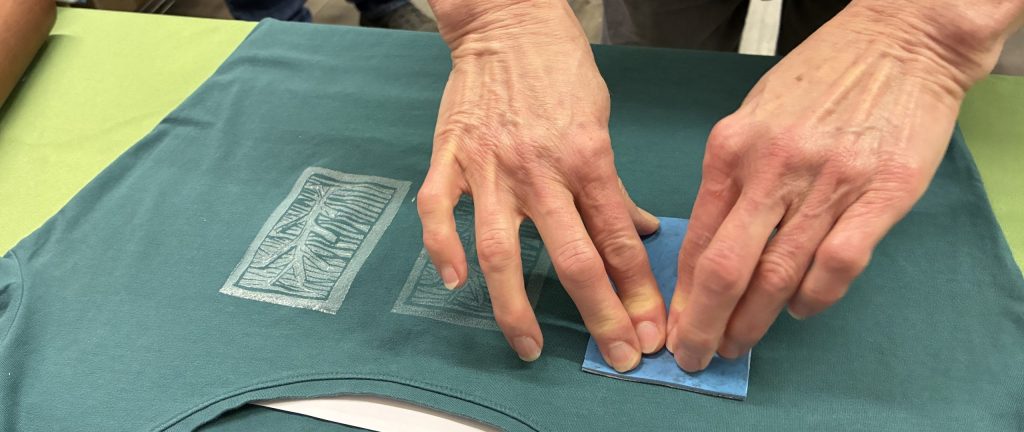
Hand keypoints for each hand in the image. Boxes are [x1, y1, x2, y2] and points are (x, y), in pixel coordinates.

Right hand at [421, 0, 664, 370]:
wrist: (506, 21)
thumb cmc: (560, 70)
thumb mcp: (602, 121)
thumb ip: (615, 183)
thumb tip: (640, 230)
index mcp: (588, 157)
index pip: (619, 239)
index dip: (638, 291)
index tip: (652, 330)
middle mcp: (541, 169)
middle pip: (573, 258)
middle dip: (600, 315)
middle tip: (617, 356)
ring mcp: (490, 167)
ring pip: (501, 250)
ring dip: (515, 306)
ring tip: (526, 345)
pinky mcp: (450, 157)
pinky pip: (438, 211)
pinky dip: (441, 248)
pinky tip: (454, 282)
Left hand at [666, 1, 1018, 370]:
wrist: (901, 40)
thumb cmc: (820, 80)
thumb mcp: (754, 118)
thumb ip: (732, 178)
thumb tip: (710, 245)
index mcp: (731, 148)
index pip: (697, 237)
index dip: (681, 292)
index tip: (673, 324)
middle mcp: (772, 166)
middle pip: (726, 266)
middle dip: (703, 322)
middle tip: (694, 356)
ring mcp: (827, 181)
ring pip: (778, 273)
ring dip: (753, 321)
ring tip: (737, 346)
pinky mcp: (881, 193)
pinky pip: (839, 263)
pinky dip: (816, 297)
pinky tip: (801, 310)